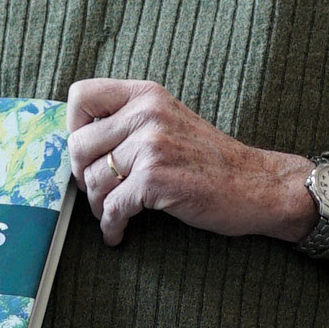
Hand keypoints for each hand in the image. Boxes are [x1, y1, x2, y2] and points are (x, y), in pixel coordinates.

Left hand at [66, 78, 315, 247]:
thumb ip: (130, 119)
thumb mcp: (168, 119)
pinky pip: (112, 207)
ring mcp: (150, 146)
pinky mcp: (155, 180)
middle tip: (98, 190)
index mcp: (145, 94)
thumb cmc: (208, 158)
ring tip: (111, 213)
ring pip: (92, 179)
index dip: (73, 125)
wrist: (255, 185)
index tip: (85, 150)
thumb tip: (78, 138)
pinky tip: (117, 234)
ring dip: (98, 205)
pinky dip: (110, 226)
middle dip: (83, 174)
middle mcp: (145, 114)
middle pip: (78, 144)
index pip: (81, 93)